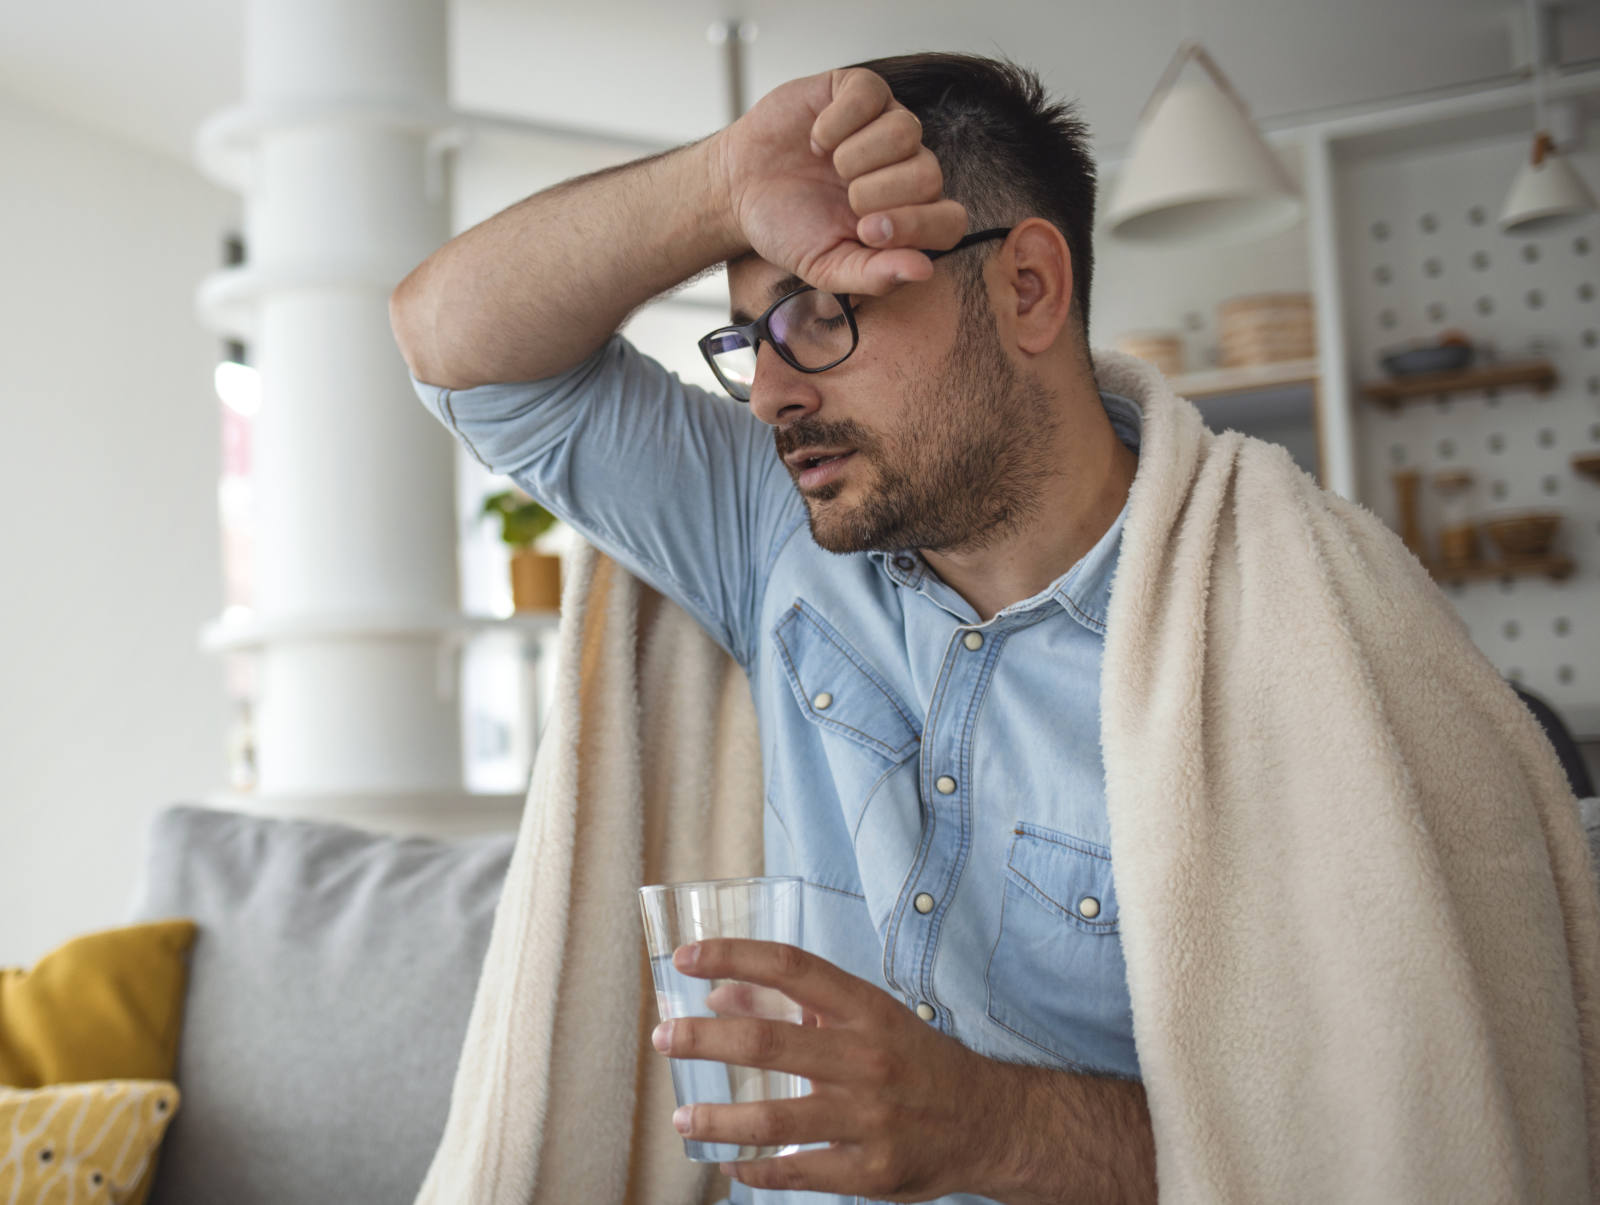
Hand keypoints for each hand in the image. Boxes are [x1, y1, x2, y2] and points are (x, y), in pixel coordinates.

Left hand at [651, 938, 1007, 1199]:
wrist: (986, 1121)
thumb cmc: (913, 1061)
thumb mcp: (865, 1018)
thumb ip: (795, 1006)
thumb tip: (718, 996)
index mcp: (865, 1009)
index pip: (790, 968)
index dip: (733, 956)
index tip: (687, 958)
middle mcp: (866, 1057)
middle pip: (769, 1043)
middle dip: (705, 1040)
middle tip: (664, 1038)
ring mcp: (870, 1117)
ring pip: (775, 1119)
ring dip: (718, 1118)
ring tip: (682, 1116)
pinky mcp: (872, 1170)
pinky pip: (798, 1171)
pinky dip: (753, 1169)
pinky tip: (727, 1163)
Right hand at [713, 68, 968, 296]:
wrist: (740, 189)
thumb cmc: (789, 227)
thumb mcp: (825, 267)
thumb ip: (873, 276)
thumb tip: (923, 270)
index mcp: (908, 216)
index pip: (949, 221)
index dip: (916, 226)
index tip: (866, 230)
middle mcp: (906, 167)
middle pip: (930, 174)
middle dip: (880, 192)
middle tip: (845, 199)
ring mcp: (886, 124)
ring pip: (906, 131)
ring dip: (857, 155)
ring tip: (830, 167)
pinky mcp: (858, 90)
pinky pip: (870, 94)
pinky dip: (837, 122)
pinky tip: (817, 140)